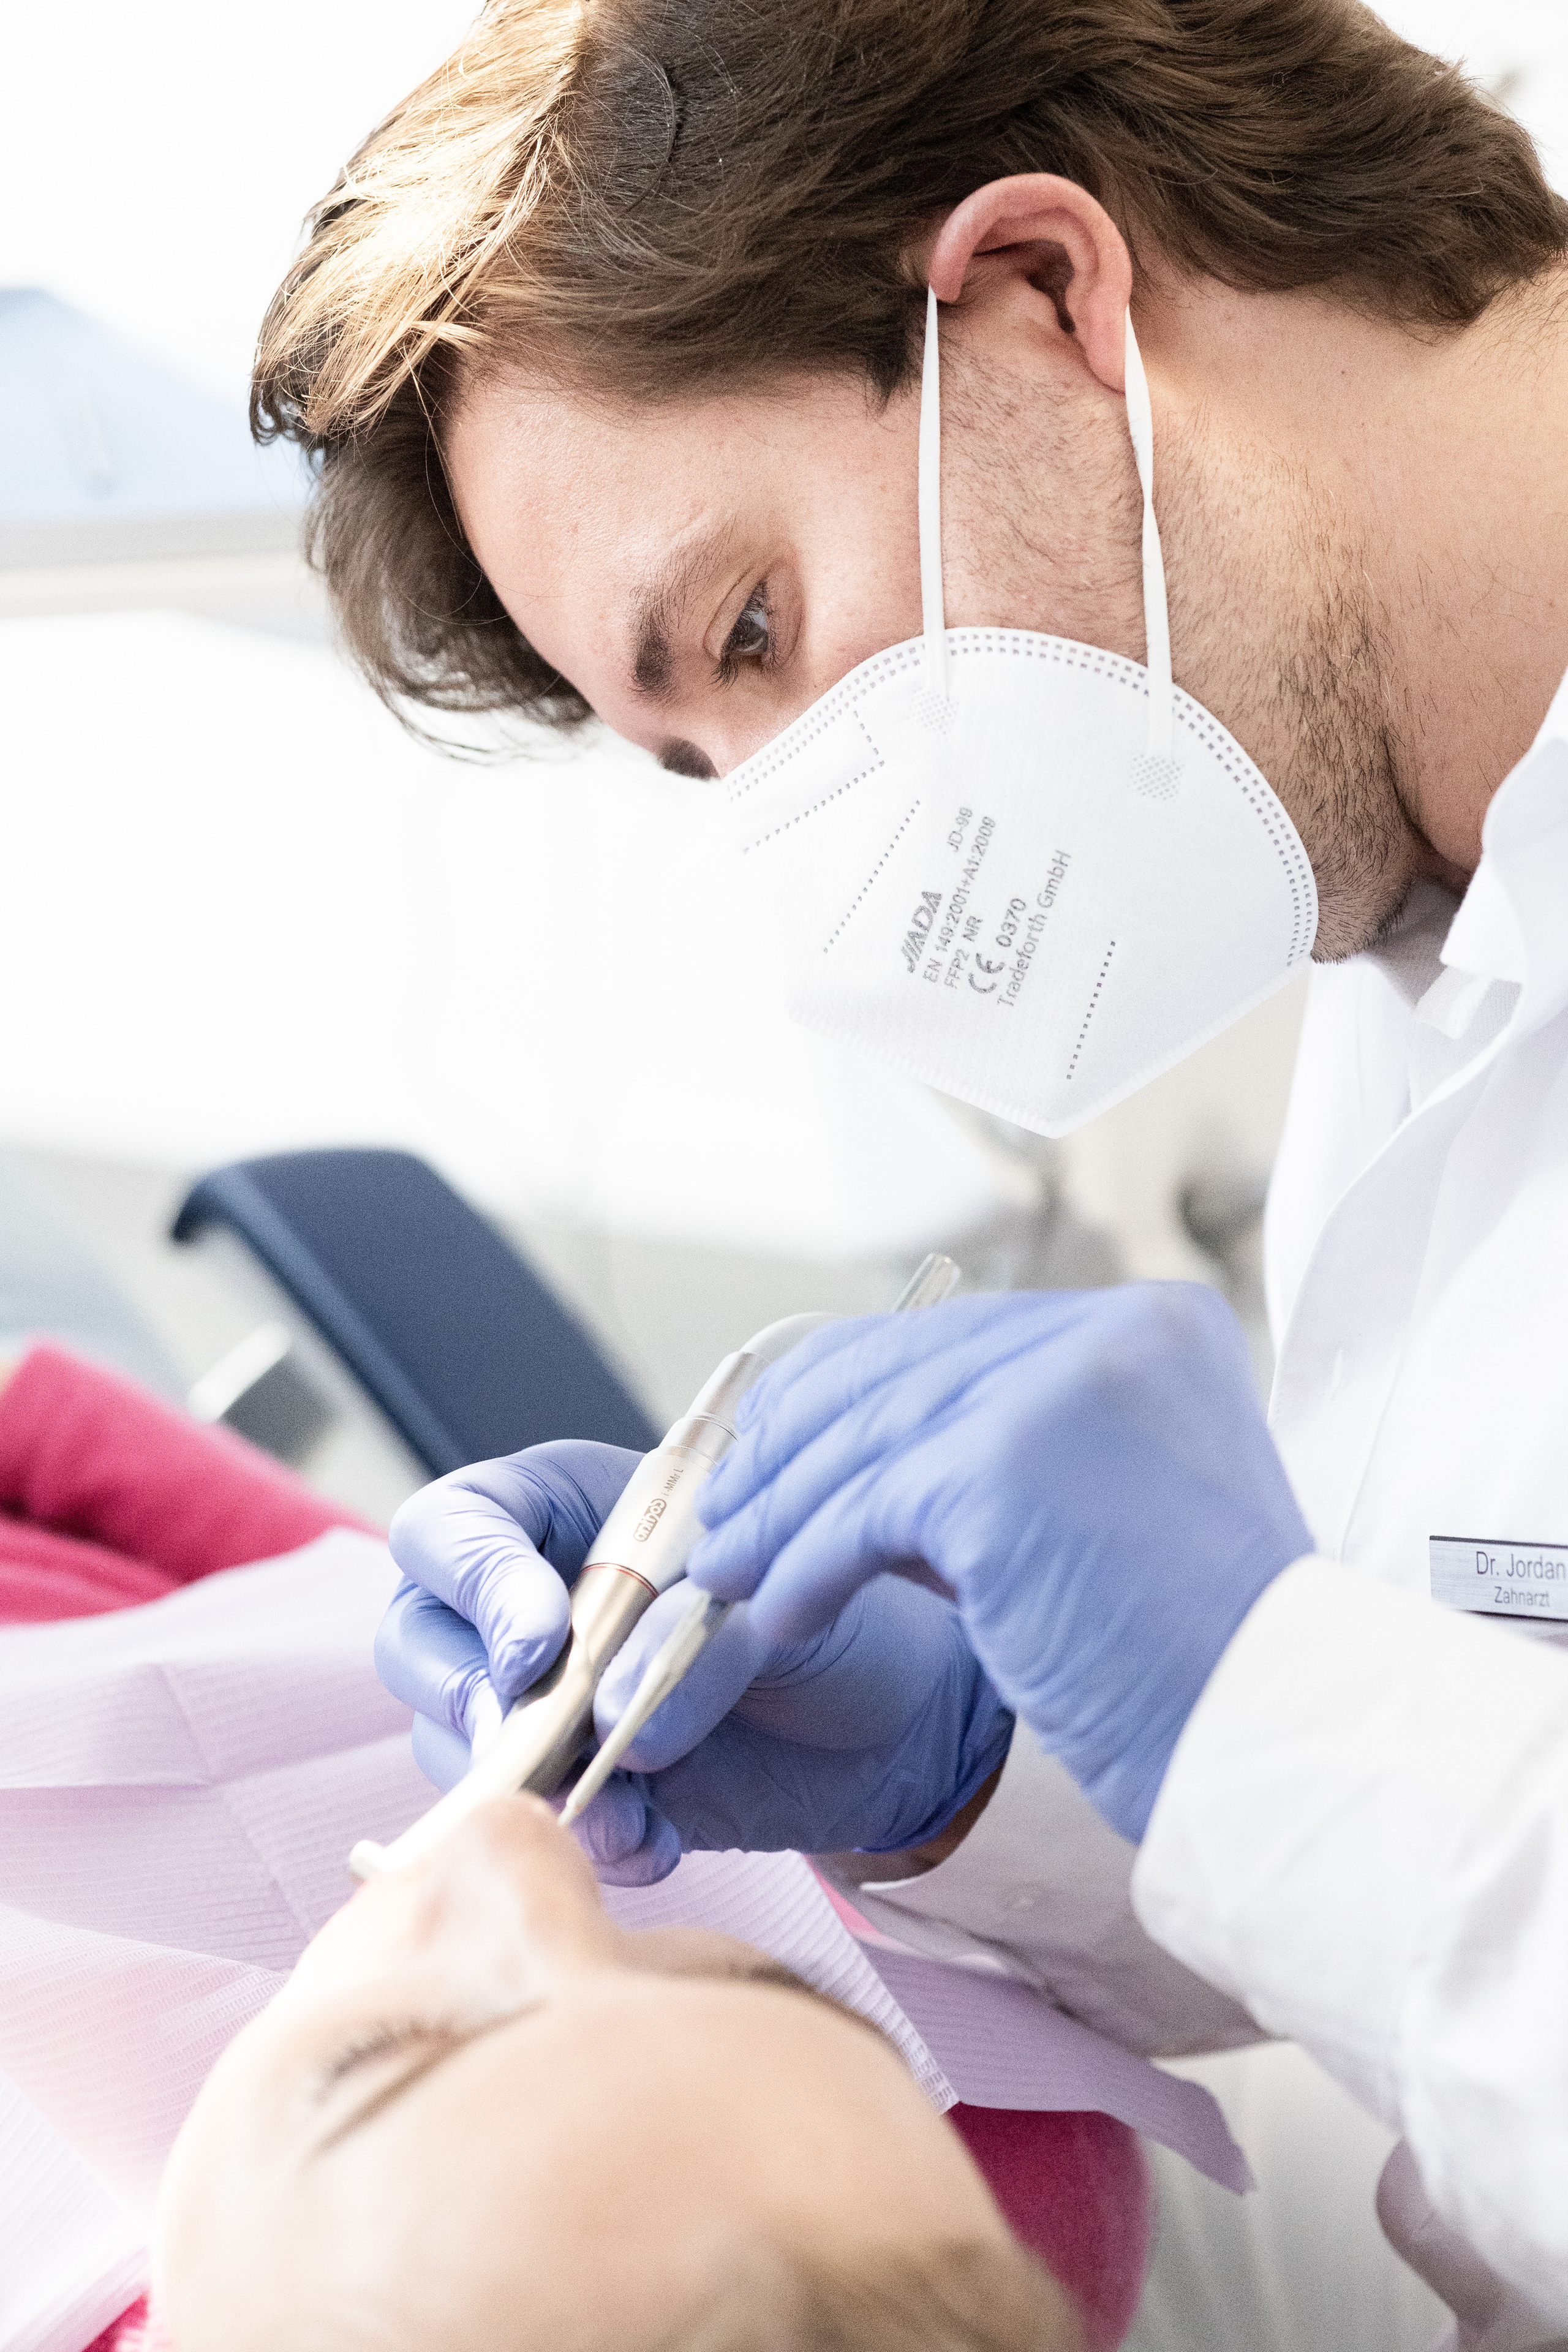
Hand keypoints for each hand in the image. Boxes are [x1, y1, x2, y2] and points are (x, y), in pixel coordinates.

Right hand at [380, 1440, 1011, 1884]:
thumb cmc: (828, 1607)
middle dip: (464, 1691)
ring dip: (528, 1782)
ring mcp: (542, 1706)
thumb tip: (603, 1726)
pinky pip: (534, 1826)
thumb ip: (683, 1641)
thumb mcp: (771, 1597)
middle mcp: (527, 1607)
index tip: (542, 1641)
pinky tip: (656, 1841)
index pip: (452, 1528)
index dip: (475, 1581)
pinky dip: (592, 1840)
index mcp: (562, 1517)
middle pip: (416, 1639)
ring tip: (627, 1804)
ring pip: (454, 1742)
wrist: (897, 1713)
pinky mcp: (577, 1792)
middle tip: (538, 1731)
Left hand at [688, 1285, 1313, 1842]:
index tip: (783, 1448)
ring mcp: (1059, 1388)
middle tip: (731, 1508)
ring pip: (870, 1439)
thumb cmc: (1202, 1655)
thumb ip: (1019, 1453)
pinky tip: (774, 1615)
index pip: (960, 1338)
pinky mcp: (1003, 1468)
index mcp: (1153, 1325)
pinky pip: (862, 1513)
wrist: (1275, 1739)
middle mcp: (1113, 1332)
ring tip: (724, 1571)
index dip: (855, 1392)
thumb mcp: (1115, 1508)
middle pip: (902, 1371)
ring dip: (781, 1515)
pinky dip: (803, 1567)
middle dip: (799, 1445)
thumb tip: (878, 1456)